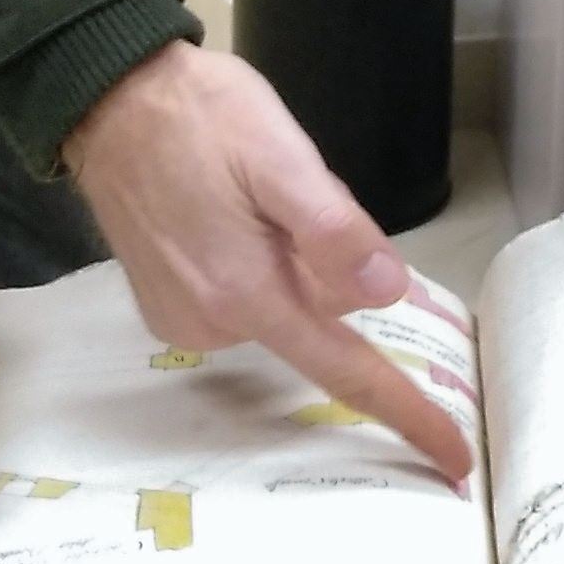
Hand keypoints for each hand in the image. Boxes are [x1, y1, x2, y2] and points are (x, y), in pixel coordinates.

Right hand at [63, 41, 473, 483]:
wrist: (108, 101)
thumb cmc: (199, 117)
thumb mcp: (280, 153)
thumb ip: (333, 229)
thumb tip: (387, 293)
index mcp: (248, 293)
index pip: (346, 371)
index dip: (407, 413)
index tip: (455, 462)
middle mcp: (215, 324)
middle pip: (320, 322)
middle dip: (332, 270)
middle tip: (297, 190)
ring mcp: (186, 319)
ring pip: (285, 305)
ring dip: (293, 261)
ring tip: (255, 191)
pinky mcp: (168, 305)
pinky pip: (247, 298)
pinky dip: (261, 265)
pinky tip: (233, 211)